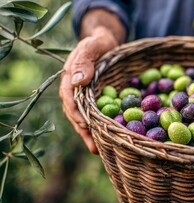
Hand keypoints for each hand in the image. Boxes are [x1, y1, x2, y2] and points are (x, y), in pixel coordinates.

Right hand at [59, 27, 118, 153]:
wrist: (105, 43)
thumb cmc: (99, 43)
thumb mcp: (93, 46)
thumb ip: (85, 60)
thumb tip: (78, 79)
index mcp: (70, 78)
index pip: (70, 99)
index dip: (77, 113)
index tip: (85, 125)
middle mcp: (74, 91)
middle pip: (76, 114)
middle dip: (84, 132)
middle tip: (95, 148)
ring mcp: (84, 98)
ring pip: (84, 119)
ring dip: (91, 135)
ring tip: (100, 151)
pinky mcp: (94, 101)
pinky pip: (94, 117)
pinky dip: (99, 129)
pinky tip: (108, 141)